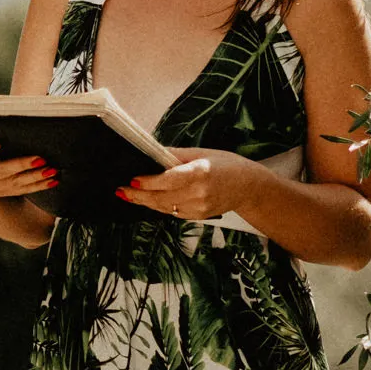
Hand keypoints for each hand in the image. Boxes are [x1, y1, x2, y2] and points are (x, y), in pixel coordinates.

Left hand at [116, 147, 263, 221]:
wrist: (249, 187)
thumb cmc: (225, 165)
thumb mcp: (201, 152)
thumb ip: (175, 155)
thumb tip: (151, 152)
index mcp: (200, 173)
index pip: (168, 180)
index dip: (148, 182)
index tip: (132, 180)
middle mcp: (199, 193)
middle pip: (162, 198)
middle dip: (138, 195)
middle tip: (120, 190)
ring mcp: (199, 208)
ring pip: (165, 207)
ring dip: (145, 202)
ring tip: (128, 195)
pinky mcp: (199, 217)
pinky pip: (173, 213)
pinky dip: (160, 206)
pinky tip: (149, 200)